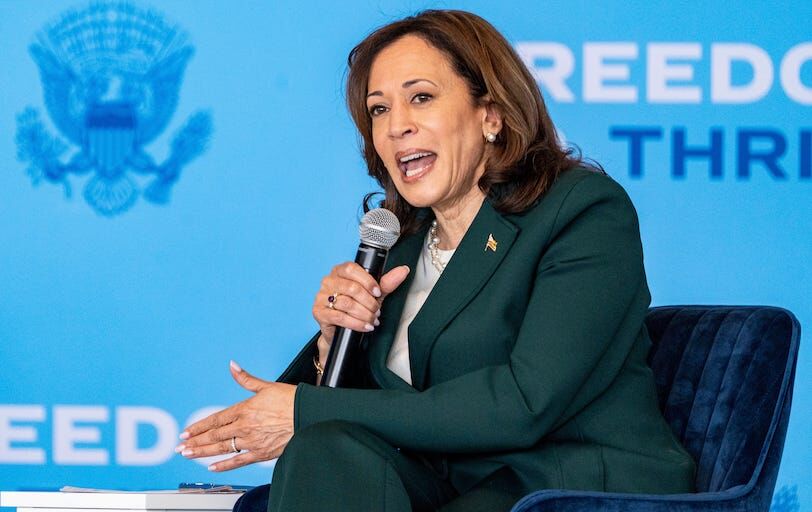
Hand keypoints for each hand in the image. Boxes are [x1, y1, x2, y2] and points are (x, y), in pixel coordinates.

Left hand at [176, 361, 295, 471]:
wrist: (308, 415)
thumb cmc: (290, 400)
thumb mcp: (266, 386)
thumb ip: (245, 379)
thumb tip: (232, 365)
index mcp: (244, 409)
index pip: (215, 420)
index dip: (198, 427)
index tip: (185, 432)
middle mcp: (244, 426)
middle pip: (214, 436)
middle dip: (195, 442)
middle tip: (180, 447)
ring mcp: (252, 441)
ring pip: (221, 449)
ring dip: (202, 453)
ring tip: (188, 455)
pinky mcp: (261, 453)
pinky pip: (238, 461)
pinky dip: (224, 465)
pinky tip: (212, 467)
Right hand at [312, 263, 409, 365]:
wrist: (341, 329)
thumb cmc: (356, 307)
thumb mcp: (373, 294)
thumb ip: (387, 283)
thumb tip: (403, 270)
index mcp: (340, 271)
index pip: (352, 269)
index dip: (367, 281)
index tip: (378, 293)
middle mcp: (328, 281)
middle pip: (351, 288)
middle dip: (368, 302)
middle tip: (376, 311)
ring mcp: (321, 296)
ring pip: (347, 303)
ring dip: (364, 314)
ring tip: (372, 319)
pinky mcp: (318, 312)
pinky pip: (340, 317)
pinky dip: (356, 323)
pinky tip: (365, 326)